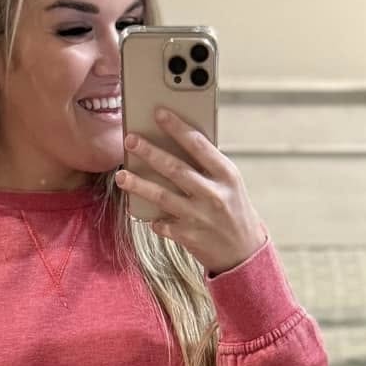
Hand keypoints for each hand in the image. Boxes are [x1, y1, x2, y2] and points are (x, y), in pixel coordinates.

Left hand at [115, 105, 267, 276]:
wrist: (244, 253)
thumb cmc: (234, 211)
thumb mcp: (230, 184)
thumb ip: (209, 166)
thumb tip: (177, 143)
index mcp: (226, 175)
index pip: (198, 145)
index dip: (177, 127)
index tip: (159, 113)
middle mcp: (213, 194)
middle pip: (175, 168)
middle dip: (150, 152)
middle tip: (130, 140)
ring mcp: (199, 217)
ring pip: (162, 196)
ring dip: (139, 185)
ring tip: (121, 175)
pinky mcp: (188, 236)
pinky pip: (162, 224)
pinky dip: (152, 218)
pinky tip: (141, 212)